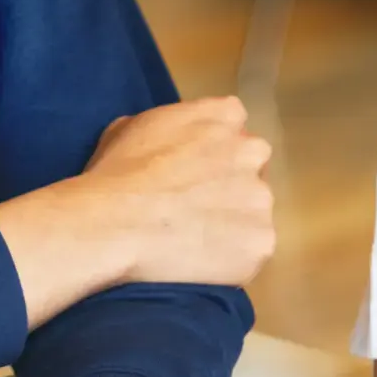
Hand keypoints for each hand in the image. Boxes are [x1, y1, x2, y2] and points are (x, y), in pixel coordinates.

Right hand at [83, 98, 276, 288]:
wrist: (114, 226)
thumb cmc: (115, 174)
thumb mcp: (132, 125)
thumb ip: (172, 124)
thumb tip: (175, 140)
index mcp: (224, 115)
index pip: (234, 125)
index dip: (213, 150)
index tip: (193, 169)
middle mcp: (252, 151)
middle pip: (251, 166)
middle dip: (230, 183)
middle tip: (194, 205)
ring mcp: (261, 198)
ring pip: (254, 210)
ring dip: (232, 221)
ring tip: (192, 238)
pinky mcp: (263, 241)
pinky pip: (252, 249)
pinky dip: (233, 257)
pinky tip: (200, 261)